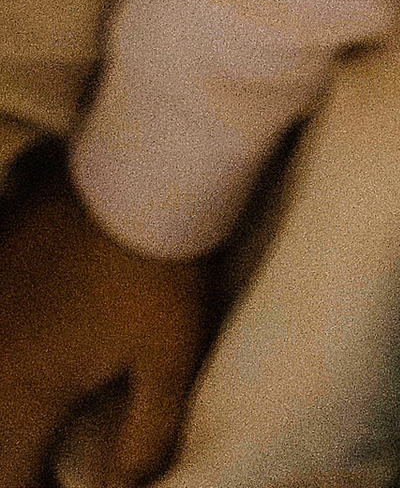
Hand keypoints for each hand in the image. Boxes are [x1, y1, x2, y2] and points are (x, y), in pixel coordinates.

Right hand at [0, 162, 212, 487]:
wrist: (145, 158)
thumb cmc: (161, 263)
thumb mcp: (170, 359)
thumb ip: (145, 436)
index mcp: (22, 389)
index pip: (9, 480)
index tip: (67, 484)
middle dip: (18, 460)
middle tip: (53, 461)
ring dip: (13, 414)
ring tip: (46, 421)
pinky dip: (9, 361)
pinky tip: (35, 359)